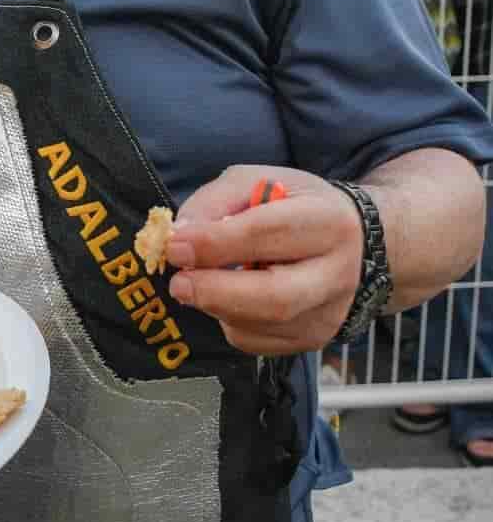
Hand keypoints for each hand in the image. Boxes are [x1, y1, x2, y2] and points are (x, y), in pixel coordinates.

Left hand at [165, 165, 362, 353]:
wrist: (348, 239)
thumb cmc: (293, 205)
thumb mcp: (256, 181)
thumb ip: (215, 202)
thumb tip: (180, 236)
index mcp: (328, 221)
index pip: (268, 234)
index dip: (215, 243)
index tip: (174, 246)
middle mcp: (337, 273)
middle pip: (275, 297)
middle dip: (216, 291)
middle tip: (178, 283)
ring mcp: (328, 313)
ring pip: (260, 325)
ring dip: (216, 306)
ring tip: (199, 282)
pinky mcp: (311, 339)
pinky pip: (255, 340)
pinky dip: (228, 320)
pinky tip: (227, 298)